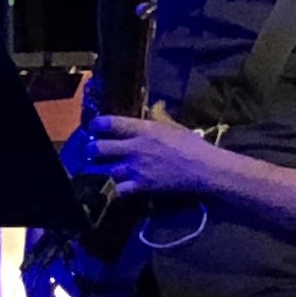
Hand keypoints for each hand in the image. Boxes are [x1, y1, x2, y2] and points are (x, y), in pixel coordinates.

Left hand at [84, 108, 223, 196]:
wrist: (204, 170)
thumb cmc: (192, 145)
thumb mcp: (174, 126)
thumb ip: (158, 117)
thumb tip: (154, 108)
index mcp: (142, 129)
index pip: (109, 123)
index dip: (97, 125)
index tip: (94, 126)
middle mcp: (134, 148)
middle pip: (98, 149)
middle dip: (91, 150)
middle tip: (92, 151)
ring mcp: (136, 168)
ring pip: (106, 169)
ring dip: (106, 168)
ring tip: (108, 167)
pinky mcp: (141, 186)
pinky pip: (119, 189)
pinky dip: (119, 188)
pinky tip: (124, 185)